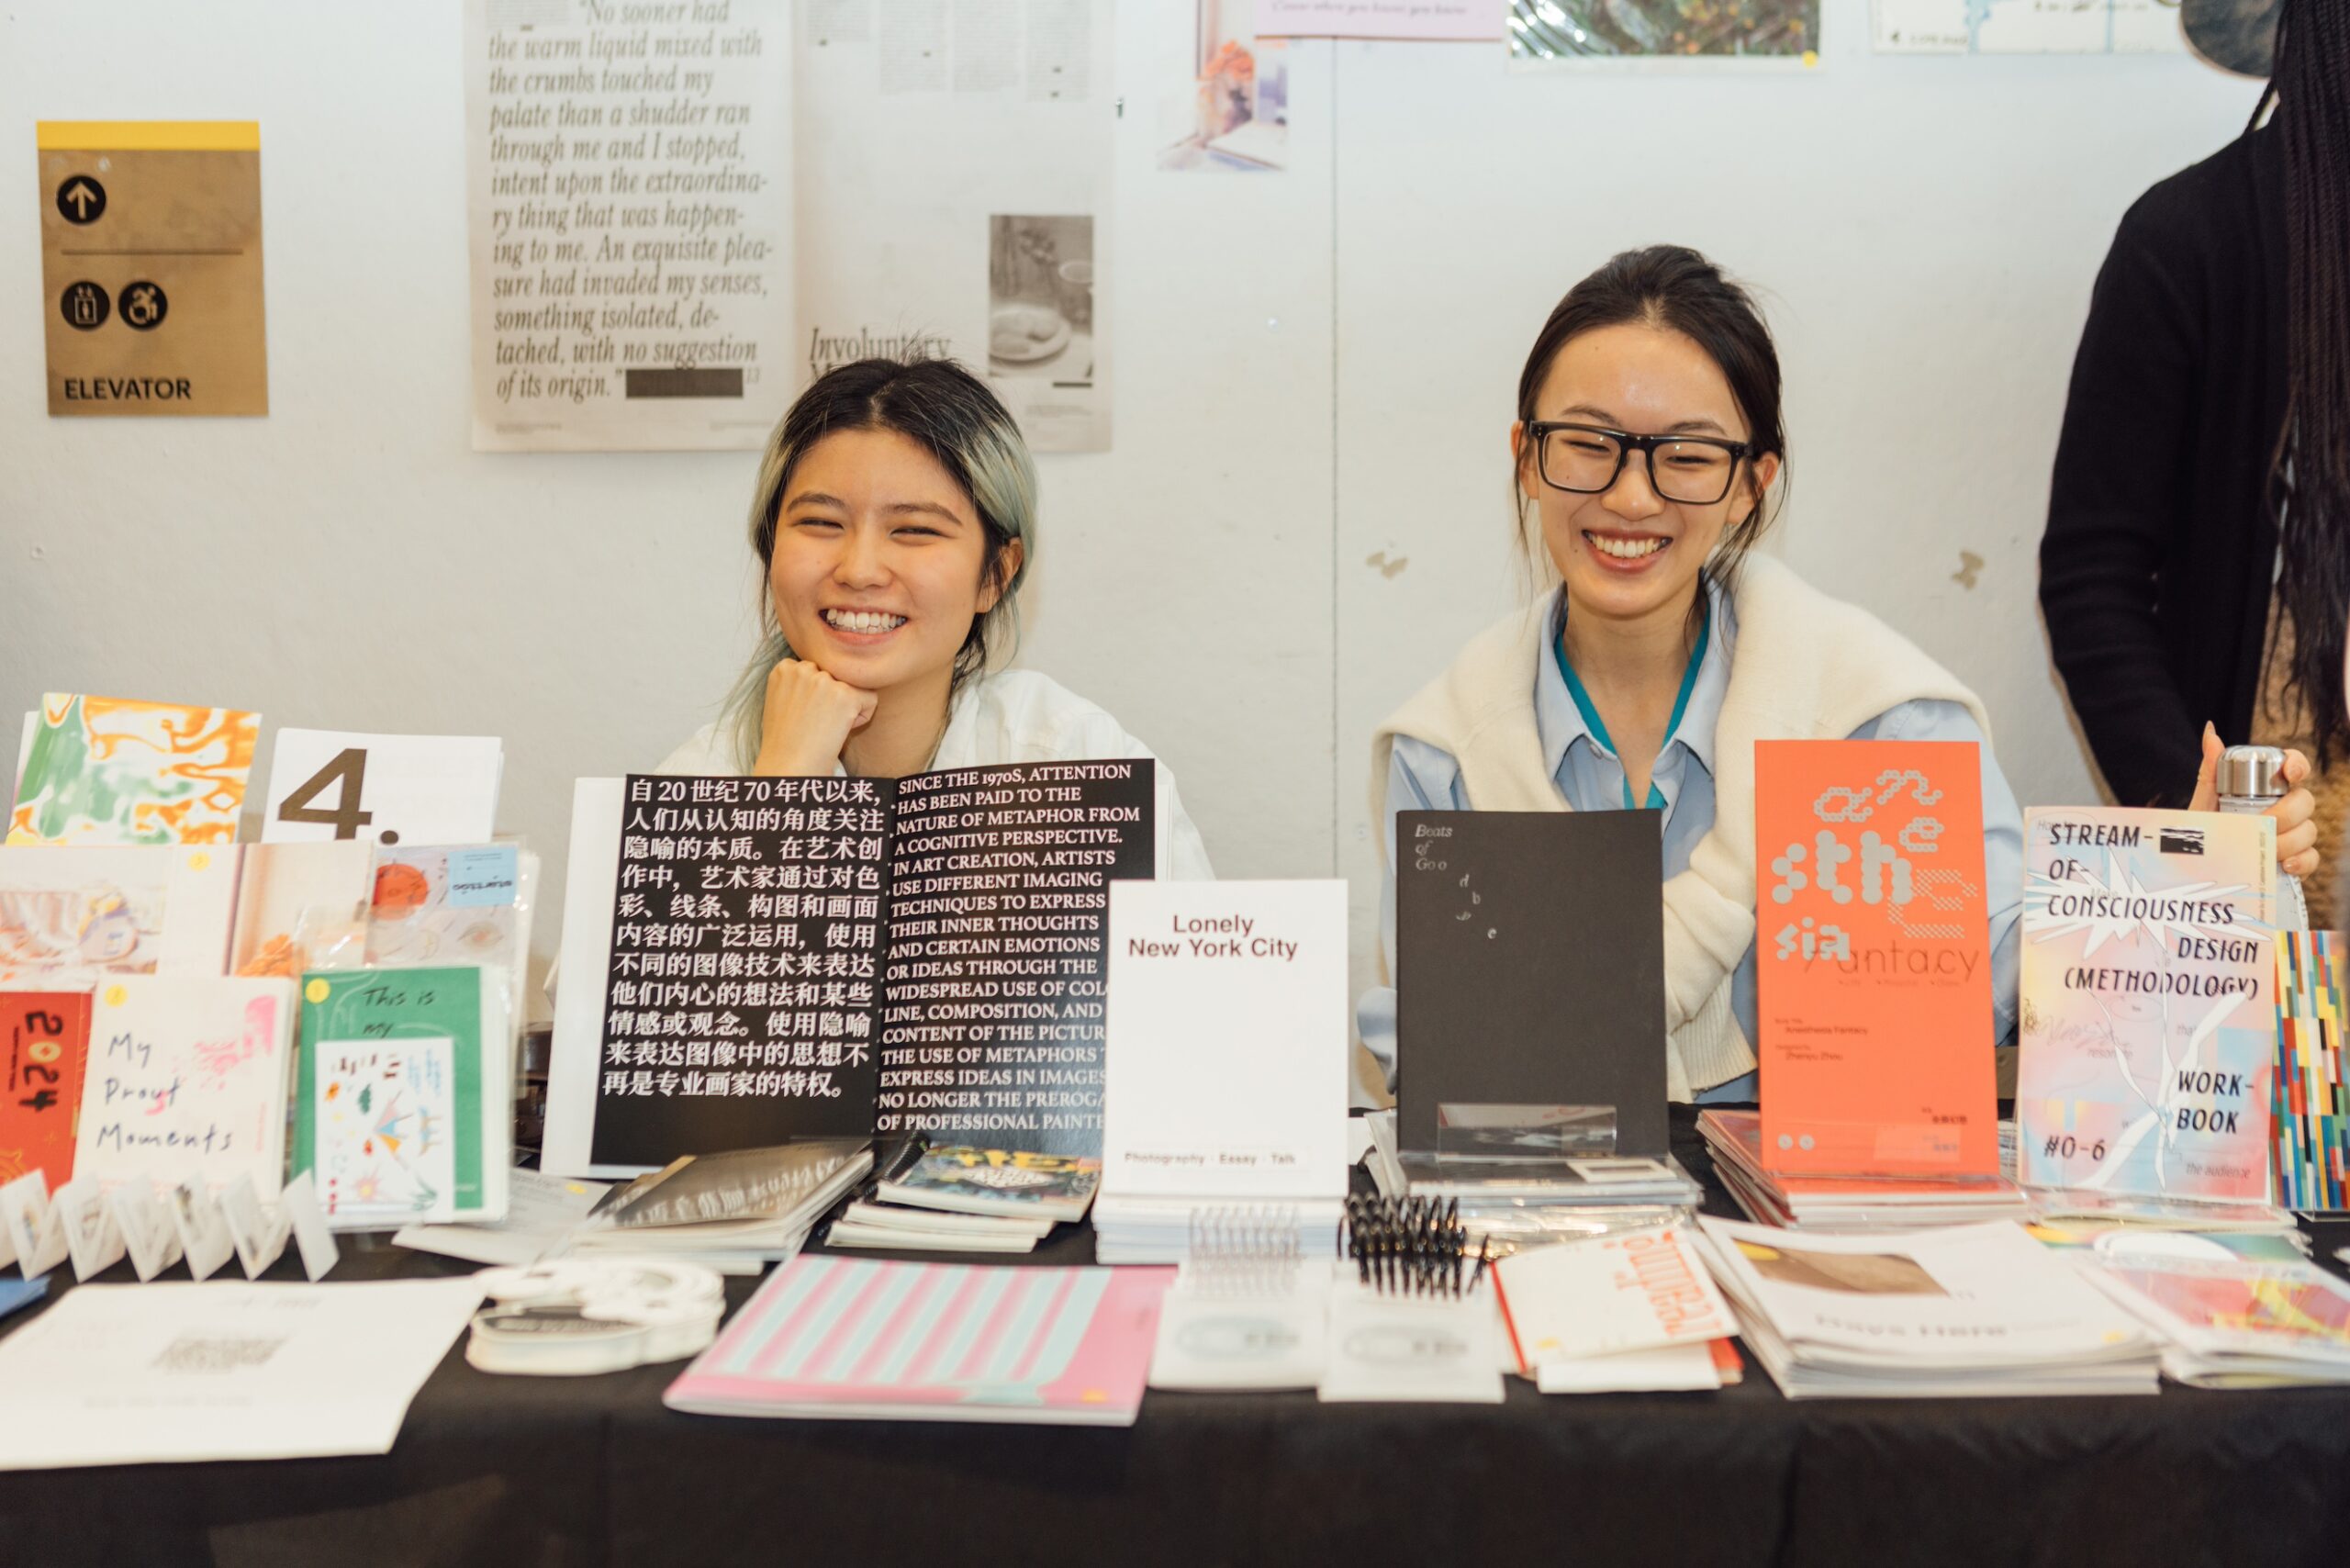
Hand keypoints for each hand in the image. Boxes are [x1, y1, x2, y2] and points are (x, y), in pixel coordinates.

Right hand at [750, 659, 877, 776]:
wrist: (789, 766)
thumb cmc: (786, 742)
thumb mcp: (782, 700)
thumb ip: (799, 682)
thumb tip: (827, 675)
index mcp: (785, 668)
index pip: (817, 669)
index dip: (816, 694)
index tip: (805, 714)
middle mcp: (803, 669)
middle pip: (836, 675)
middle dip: (833, 696)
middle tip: (817, 723)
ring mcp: (824, 680)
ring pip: (853, 686)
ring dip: (847, 706)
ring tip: (826, 727)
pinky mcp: (845, 695)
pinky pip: (870, 698)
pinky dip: (863, 717)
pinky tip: (841, 730)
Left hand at [2187, 722, 2319, 878]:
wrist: (2198, 867)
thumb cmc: (2205, 834)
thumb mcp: (2204, 803)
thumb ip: (2211, 771)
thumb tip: (2211, 732)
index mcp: (2266, 790)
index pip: (2293, 768)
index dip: (2297, 765)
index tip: (2288, 773)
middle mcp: (2283, 810)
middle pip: (2306, 801)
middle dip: (2288, 812)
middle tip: (2265, 822)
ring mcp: (2292, 835)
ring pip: (2310, 830)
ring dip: (2288, 840)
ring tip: (2265, 849)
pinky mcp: (2294, 861)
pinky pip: (2311, 858)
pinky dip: (2301, 861)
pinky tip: (2284, 864)